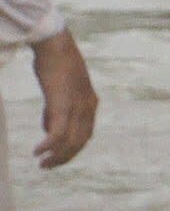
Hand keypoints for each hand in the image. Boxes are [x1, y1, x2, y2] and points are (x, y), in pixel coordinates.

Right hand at [30, 37, 87, 173]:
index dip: (73, 149)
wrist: (55, 44)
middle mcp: (87, 108)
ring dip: (56, 156)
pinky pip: (57, 132)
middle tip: (48, 166)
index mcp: (90, 104)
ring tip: (43, 164)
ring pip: (69, 141)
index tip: (59, 157)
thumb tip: (49, 130)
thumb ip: (57, 110)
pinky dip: (48, 145)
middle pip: (79, 142)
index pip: (84, 135)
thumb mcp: (60, 89)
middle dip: (64, 157)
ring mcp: (76, 107)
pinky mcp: (61, 104)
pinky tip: (38, 152)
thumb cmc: (54, 63)